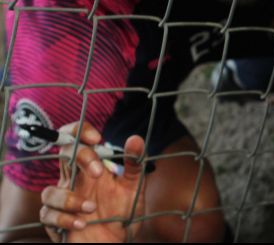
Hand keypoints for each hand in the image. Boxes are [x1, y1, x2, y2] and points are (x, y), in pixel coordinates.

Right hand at [39, 122, 147, 242]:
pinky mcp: (56, 223)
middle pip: (63, 156)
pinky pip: (47, 215)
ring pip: (49, 191)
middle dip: (81, 157)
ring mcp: (63, 203)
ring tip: (92, 208)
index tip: (97, 138)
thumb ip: (134, 164)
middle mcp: (74, 183)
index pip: (76, 141)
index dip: (80, 131)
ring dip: (70, 199)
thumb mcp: (133, 187)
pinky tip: (83, 223)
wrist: (117, 244)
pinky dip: (64, 218)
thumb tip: (135, 138)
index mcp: (91, 170)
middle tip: (100, 172)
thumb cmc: (122, 215)